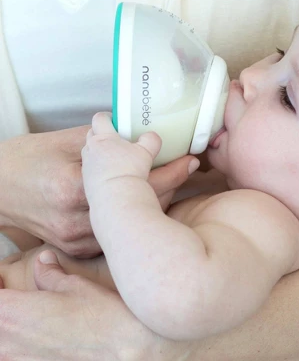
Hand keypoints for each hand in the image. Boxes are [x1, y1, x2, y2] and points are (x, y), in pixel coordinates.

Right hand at [0, 124, 197, 257]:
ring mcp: (79, 240)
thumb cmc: (26, 161)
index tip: (188, 159)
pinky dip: (137, 216)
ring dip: (157, 202)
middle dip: (171, 184)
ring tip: (172, 180)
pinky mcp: (78, 249)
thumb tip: (139, 132)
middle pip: (142, 205)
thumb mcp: (64, 141)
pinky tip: (146, 201)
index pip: (137, 180)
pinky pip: (121, 234)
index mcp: (74, 188)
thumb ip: (106, 137)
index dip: (169, 169)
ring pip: (136, 223)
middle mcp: (78, 221)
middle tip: (188, 167)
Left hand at [0, 251, 195, 360]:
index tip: (4, 277)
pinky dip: (15, 345)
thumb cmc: (102, 313)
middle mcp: (9, 343)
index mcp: (13, 313)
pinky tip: (38, 334)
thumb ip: (50, 273)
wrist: (129, 348)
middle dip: (4, 300)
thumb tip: (42, 260)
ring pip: (0, 344)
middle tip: (16, 289)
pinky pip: (13, 356)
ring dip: (8, 326)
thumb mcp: (75, 285)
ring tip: (26, 313)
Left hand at [82, 112, 160, 197]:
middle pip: (91, 134)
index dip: (108, 117)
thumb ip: (150, 140)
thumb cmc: (128, 171)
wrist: (115, 197)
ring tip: (115, 159)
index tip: (116, 120)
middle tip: (116, 139)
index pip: (100, 119)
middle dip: (102, 134)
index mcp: (103, 138)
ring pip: (90, 152)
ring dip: (100, 152)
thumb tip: (152, 137)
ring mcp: (87, 166)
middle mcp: (91, 150)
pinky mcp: (87, 181)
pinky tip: (112, 175)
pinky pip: (91, 169)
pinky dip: (99, 169)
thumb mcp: (145, 152)